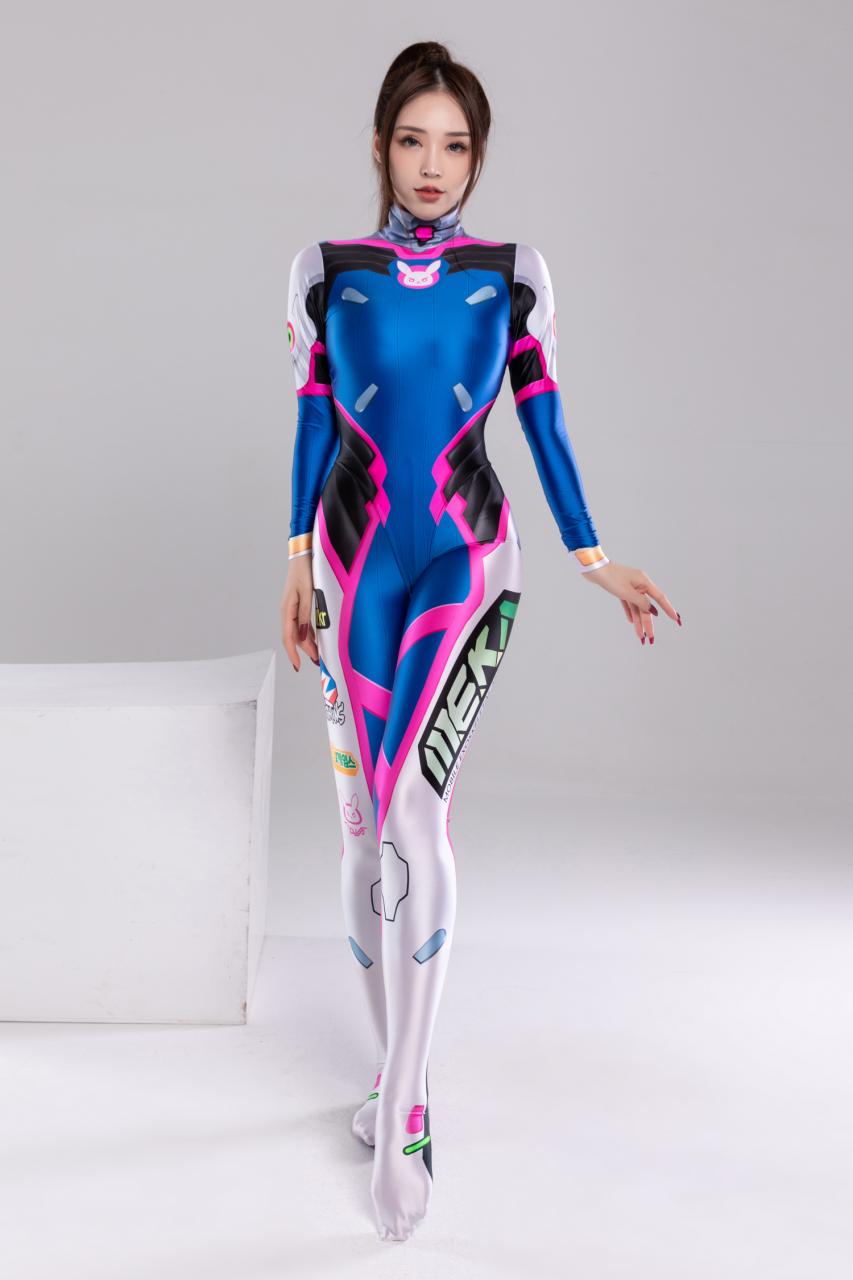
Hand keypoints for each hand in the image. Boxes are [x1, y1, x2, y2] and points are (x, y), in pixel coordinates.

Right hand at [281, 555, 319, 670]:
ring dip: (307, 644)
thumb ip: (306, 614)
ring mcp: (292, 609)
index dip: (293, 653)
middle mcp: (288, 611)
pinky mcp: (298, 605)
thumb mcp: (308, 593)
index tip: (297, 666)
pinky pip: (302, 624)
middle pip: (293, 637)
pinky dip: (308, 634)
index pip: (288, 637)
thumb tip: (303, 634)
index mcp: (287, 610)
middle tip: (318, 662)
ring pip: (298, 632)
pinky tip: (315, 640)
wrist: (303, 556)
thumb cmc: (304, 572)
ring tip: (318, 654)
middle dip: (304, 651)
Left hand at [581, 560, 681, 644]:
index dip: (669, 610)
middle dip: (649, 624)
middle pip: (647, 607)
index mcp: (644, 582)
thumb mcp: (627, 592)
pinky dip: (630, 613)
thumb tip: (653, 611)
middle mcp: (639, 584)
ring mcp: (630, 587)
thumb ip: (641, 603)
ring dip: (639, 622)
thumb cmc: (610, 578)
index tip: (676, 619)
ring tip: (641, 637)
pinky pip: (629, 604)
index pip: (660, 599)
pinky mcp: (621, 589)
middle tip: (651, 638)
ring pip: (637, 607)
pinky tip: (632, 622)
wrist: (594, 569)